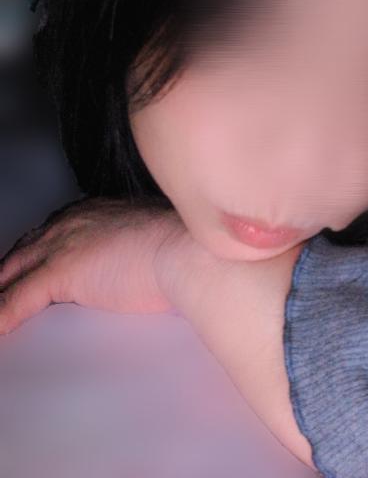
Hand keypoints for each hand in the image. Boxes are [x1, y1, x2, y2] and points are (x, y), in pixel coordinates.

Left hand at [0, 196, 189, 333]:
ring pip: (14, 272)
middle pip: (24, 251)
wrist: (189, 251)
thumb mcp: (153, 243)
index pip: (50, 235)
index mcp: (96, 212)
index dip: (34, 256)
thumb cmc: (186, 248)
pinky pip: (17, 299)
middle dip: (9, 273)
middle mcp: (74, 222)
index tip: (25, 270)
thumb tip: (136, 270)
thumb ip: (134, 251)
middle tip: (5, 290)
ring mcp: (64, 245)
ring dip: (3, 293)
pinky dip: (3, 316)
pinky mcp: (61, 272)